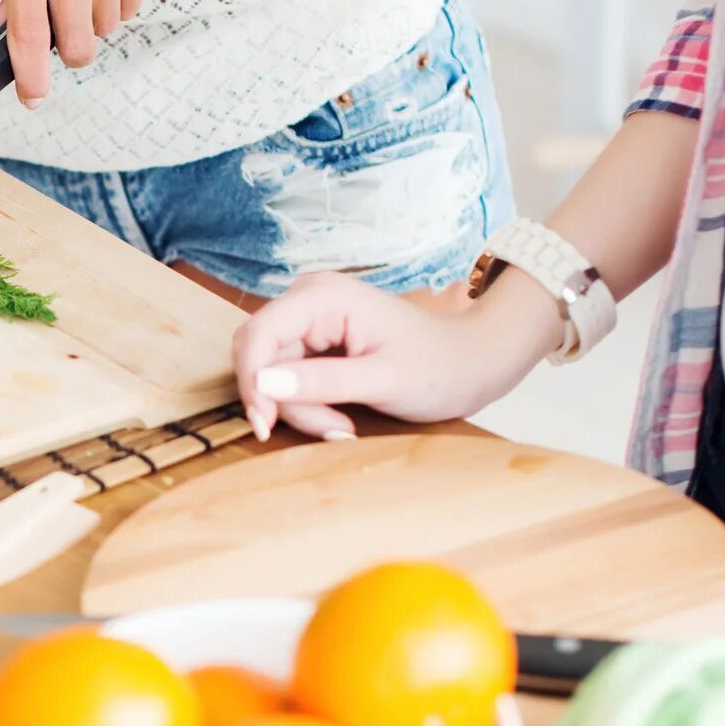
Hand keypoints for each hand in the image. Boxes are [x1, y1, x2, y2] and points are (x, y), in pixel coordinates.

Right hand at [232, 272, 562, 441]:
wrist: (472, 363)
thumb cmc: (439, 368)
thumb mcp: (383, 380)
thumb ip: (322, 381)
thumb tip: (263, 382)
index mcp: (323, 297)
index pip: (258, 334)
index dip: (253, 381)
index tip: (265, 426)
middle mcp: (308, 299)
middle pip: (261, 355)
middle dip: (283, 400)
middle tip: (328, 428)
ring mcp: (310, 319)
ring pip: (272, 370)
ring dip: (298, 406)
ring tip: (343, 425)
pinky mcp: (314, 339)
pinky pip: (288, 375)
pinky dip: (306, 402)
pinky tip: (339, 416)